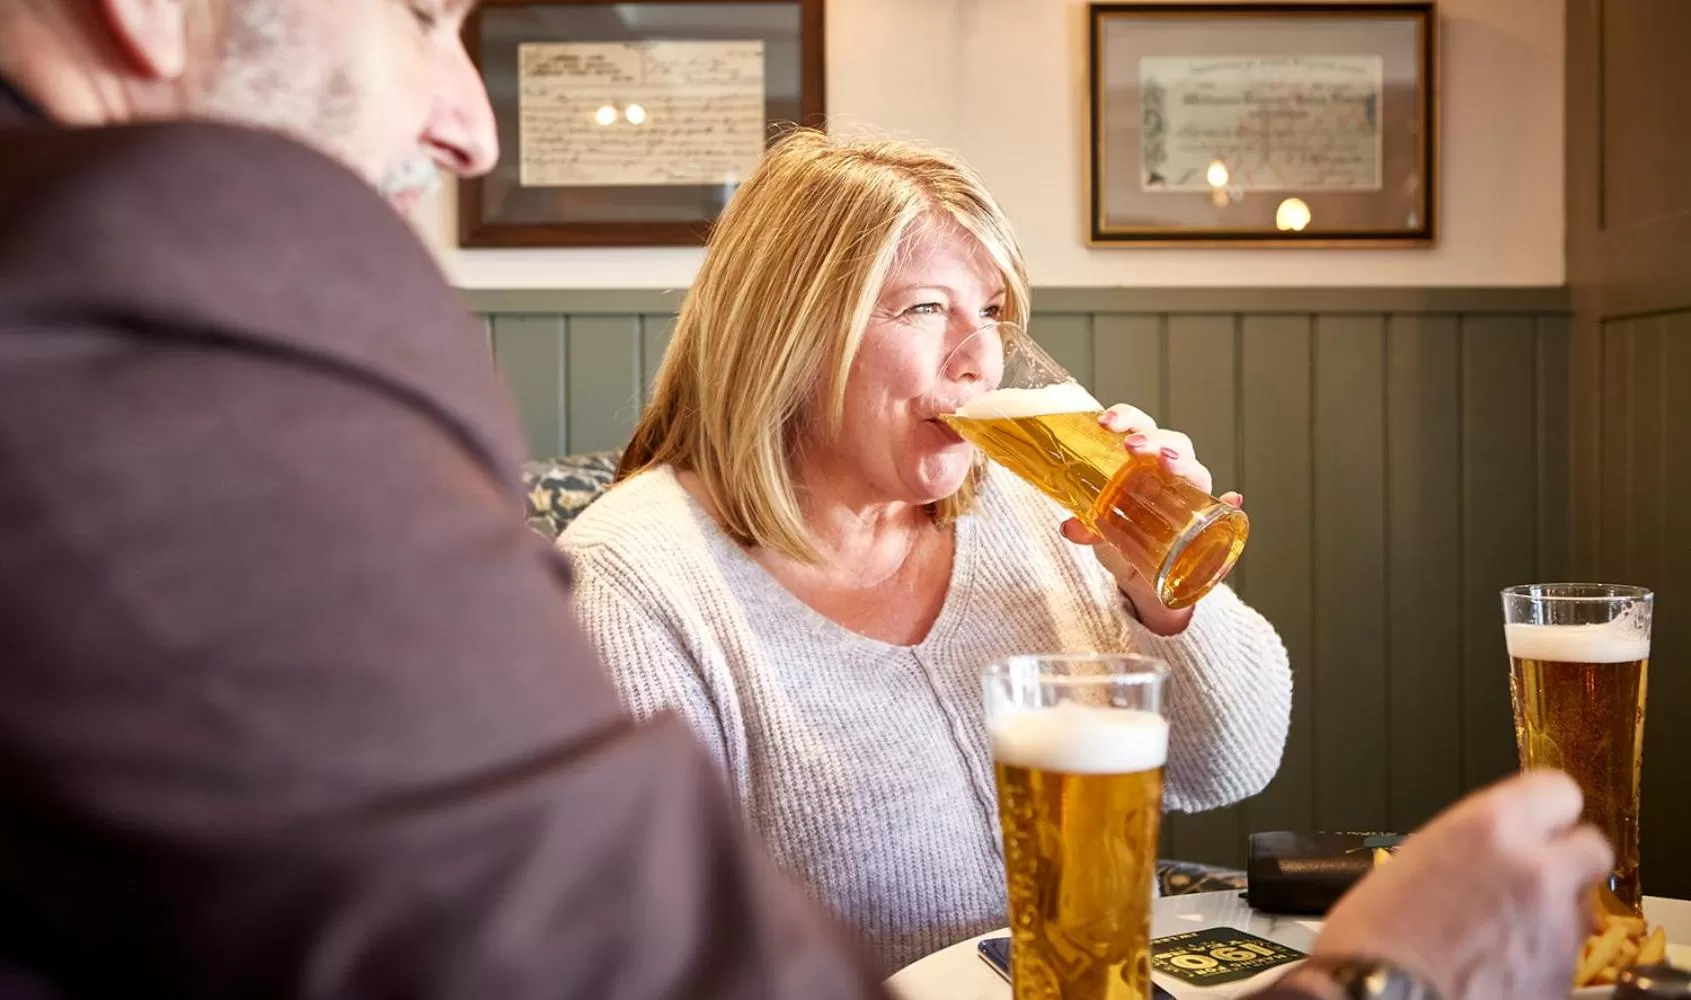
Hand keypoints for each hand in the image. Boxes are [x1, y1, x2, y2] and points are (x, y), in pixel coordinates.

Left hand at [1057, 404, 1241, 634]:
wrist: (1141, 581)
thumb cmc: (1121, 543)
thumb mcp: (1099, 535)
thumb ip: (1086, 529)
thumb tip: (1069, 527)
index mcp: (1141, 465)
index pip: (1141, 427)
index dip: (1127, 417)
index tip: (1106, 422)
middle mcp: (1169, 475)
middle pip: (1172, 442)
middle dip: (1155, 438)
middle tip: (1133, 447)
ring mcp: (1189, 497)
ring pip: (1195, 468)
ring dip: (1183, 461)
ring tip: (1166, 462)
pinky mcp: (1205, 524)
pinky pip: (1223, 510)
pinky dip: (1229, 502)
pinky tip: (1232, 498)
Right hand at [1281, 770, 1612, 999]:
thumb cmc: (1376, 940)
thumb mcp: (1414, 860)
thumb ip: (1470, 844)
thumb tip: (1490, 849)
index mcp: (1490, 826)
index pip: (1557, 790)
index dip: (1545, 809)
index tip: (1535, 819)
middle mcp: (1535, 869)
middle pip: (1591, 846)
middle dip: (1566, 858)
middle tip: (1534, 872)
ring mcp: (1557, 926)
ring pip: (1584, 902)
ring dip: (1557, 907)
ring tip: (1508, 925)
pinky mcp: (1564, 974)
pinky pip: (1568, 949)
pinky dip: (1545, 951)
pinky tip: (1504, 959)